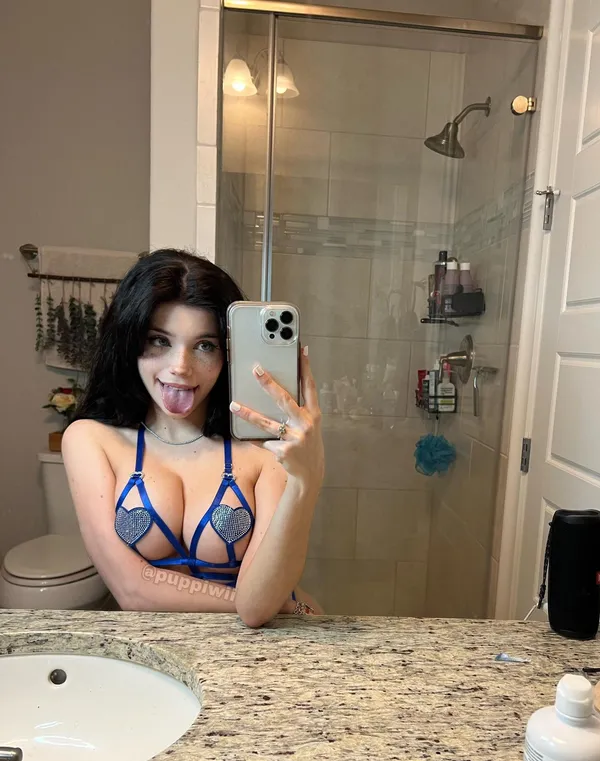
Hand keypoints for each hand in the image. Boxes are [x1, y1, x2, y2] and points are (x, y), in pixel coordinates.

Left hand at [229, 346, 323, 483]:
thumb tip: (277, 391)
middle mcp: (306, 425)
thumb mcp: (309, 425)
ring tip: (234, 405)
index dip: (306, 368)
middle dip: (269, 384)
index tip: (302, 351)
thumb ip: (299, 410)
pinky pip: (262, 441)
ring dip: (248, 414)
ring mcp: (295, 439)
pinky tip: (241, 435)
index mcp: (314, 415)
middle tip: (256, 370)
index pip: (309, 387)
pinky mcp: (283, 452)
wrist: (311, 472)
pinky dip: (252, 438)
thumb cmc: (307, 443)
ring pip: (267, 423)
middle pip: (284, 400)